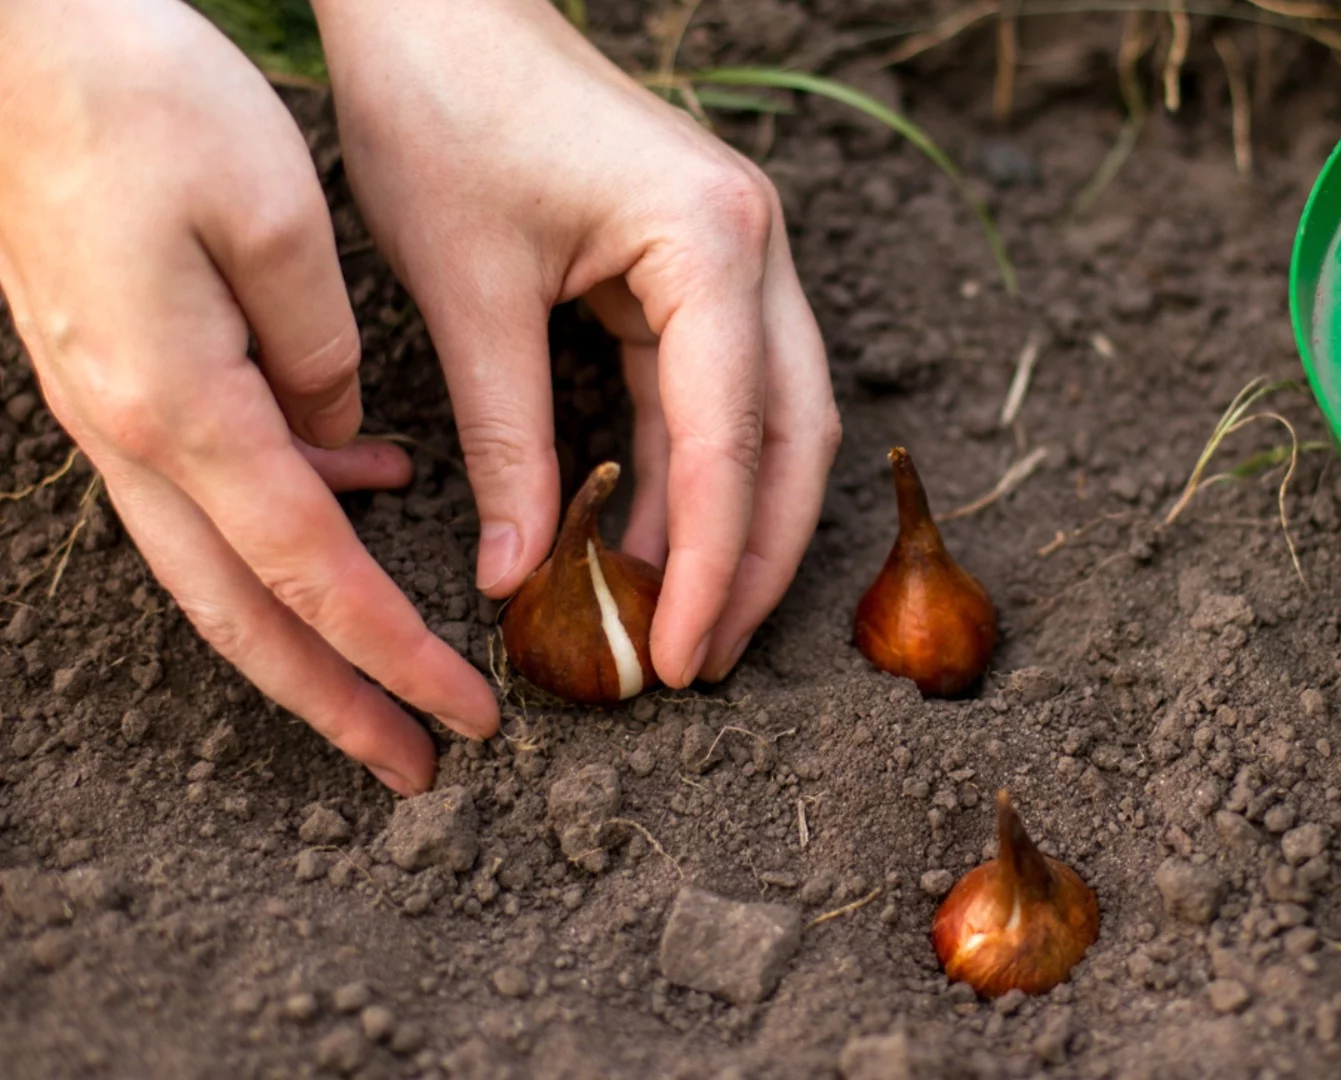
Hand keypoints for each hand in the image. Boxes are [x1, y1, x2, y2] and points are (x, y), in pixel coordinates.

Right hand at [0, 0, 498, 794]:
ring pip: (214, 565)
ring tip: (389, 674)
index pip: (310, 574)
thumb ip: (323, 353)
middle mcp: (130, 432)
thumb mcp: (273, 217)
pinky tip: (362, 482)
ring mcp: (109, 408)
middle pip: (241, 613)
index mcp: (179, 406)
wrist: (12, 34)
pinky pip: (204, 481)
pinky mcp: (113, 372)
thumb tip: (348, 442)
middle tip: (415, 766)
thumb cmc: (138, 96)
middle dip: (333, 701)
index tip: (467, 718)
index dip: (392, 658)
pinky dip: (282, 515)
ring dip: (303, 631)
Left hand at [313, 0, 840, 687]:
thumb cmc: (443, 111)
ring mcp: (741, 254)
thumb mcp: (468, 293)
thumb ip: (508, 443)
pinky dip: (696, 470)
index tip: (681, 654)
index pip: (731, 438)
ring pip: (773, 421)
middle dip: (756, 558)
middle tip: (701, 661)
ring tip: (686, 620)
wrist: (438, 0)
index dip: (712, 562)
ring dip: (736, 522)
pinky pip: (721, 389)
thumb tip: (523, 579)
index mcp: (712, 243)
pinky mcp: (704, 264)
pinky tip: (658, 538)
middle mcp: (756, 247)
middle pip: (792, 438)